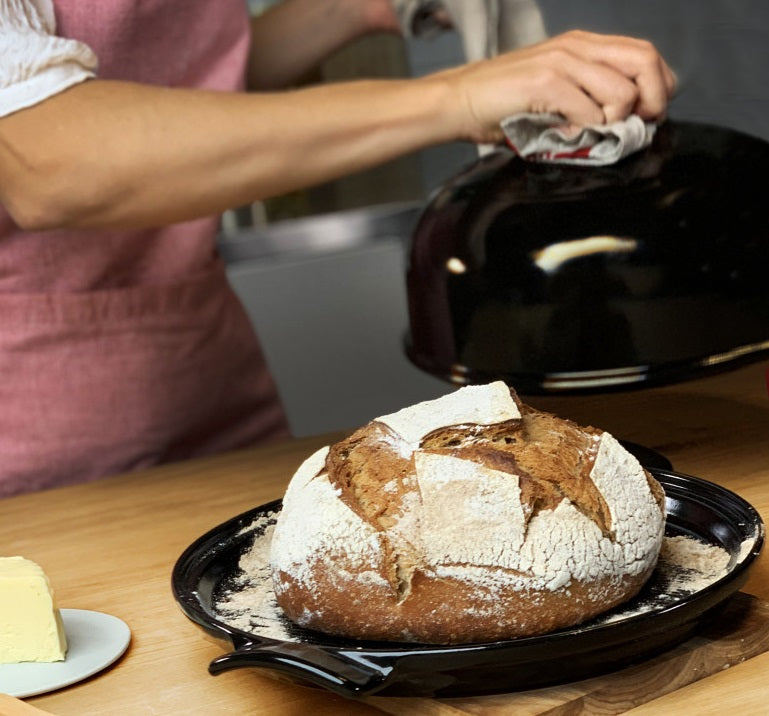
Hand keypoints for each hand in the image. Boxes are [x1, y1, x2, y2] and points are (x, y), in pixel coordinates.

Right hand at [432, 30, 675, 144]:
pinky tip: (564, 133)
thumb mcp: (555, 88)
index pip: (645, 53)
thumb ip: (588, 93)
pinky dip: (583, 131)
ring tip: (588, 132)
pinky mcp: (545, 84)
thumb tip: (625, 118)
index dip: (657, 86)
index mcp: (583, 44)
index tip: (645, 114)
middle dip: (650, 102)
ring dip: (613, 122)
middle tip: (633, 127)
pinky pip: (588, 112)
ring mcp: (561, 62)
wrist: (460, 100)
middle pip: (645, 63)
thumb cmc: (503, 102)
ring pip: (621, 92)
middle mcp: (577, 46)